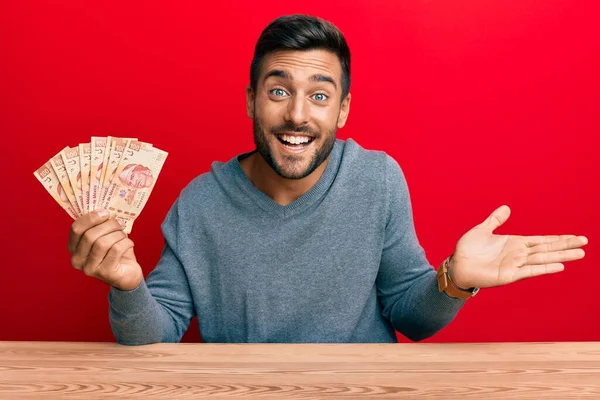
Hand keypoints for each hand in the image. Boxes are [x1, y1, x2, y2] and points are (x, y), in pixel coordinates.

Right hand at [68, 210, 142, 290]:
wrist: (127, 274)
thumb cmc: (115, 252)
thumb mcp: (105, 237)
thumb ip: (100, 225)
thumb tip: (105, 210)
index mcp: (74, 248)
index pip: (76, 229)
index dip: (91, 218)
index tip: (105, 212)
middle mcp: (77, 260)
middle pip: (90, 235)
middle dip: (108, 225)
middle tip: (120, 224)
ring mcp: (90, 268)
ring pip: (103, 243)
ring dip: (118, 235)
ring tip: (124, 235)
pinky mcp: (105, 273)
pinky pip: (116, 250)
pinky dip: (125, 243)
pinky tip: (129, 244)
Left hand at [450, 205, 587, 288]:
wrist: (456, 266)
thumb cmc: (468, 250)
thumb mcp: (482, 230)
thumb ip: (495, 220)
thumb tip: (506, 207)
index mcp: (514, 243)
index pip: (541, 240)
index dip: (557, 238)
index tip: (574, 236)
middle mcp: (518, 254)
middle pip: (547, 249)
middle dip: (565, 245)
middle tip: (585, 242)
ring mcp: (515, 265)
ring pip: (543, 259)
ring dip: (561, 256)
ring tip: (580, 253)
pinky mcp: (509, 275)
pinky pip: (529, 271)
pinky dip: (543, 268)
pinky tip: (558, 266)